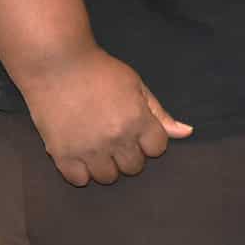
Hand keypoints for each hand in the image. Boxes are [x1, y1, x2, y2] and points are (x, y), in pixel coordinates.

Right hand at [19, 47, 192, 185]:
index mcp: (137, 121)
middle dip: (130, 154)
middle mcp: (115, 139)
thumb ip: (160, 113)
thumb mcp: (137, 86)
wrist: (57, 65)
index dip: (150, 140)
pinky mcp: (61, 154)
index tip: (139, 130)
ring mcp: (88, 149)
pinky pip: (77, 180)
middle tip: (118, 137)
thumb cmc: (101, 71)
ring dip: (107, 165)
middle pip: (134, 167)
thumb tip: (186, 133)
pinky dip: (81, 172)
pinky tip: (81, 155)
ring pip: (108, 177)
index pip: (157, 149)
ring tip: (99, 147)